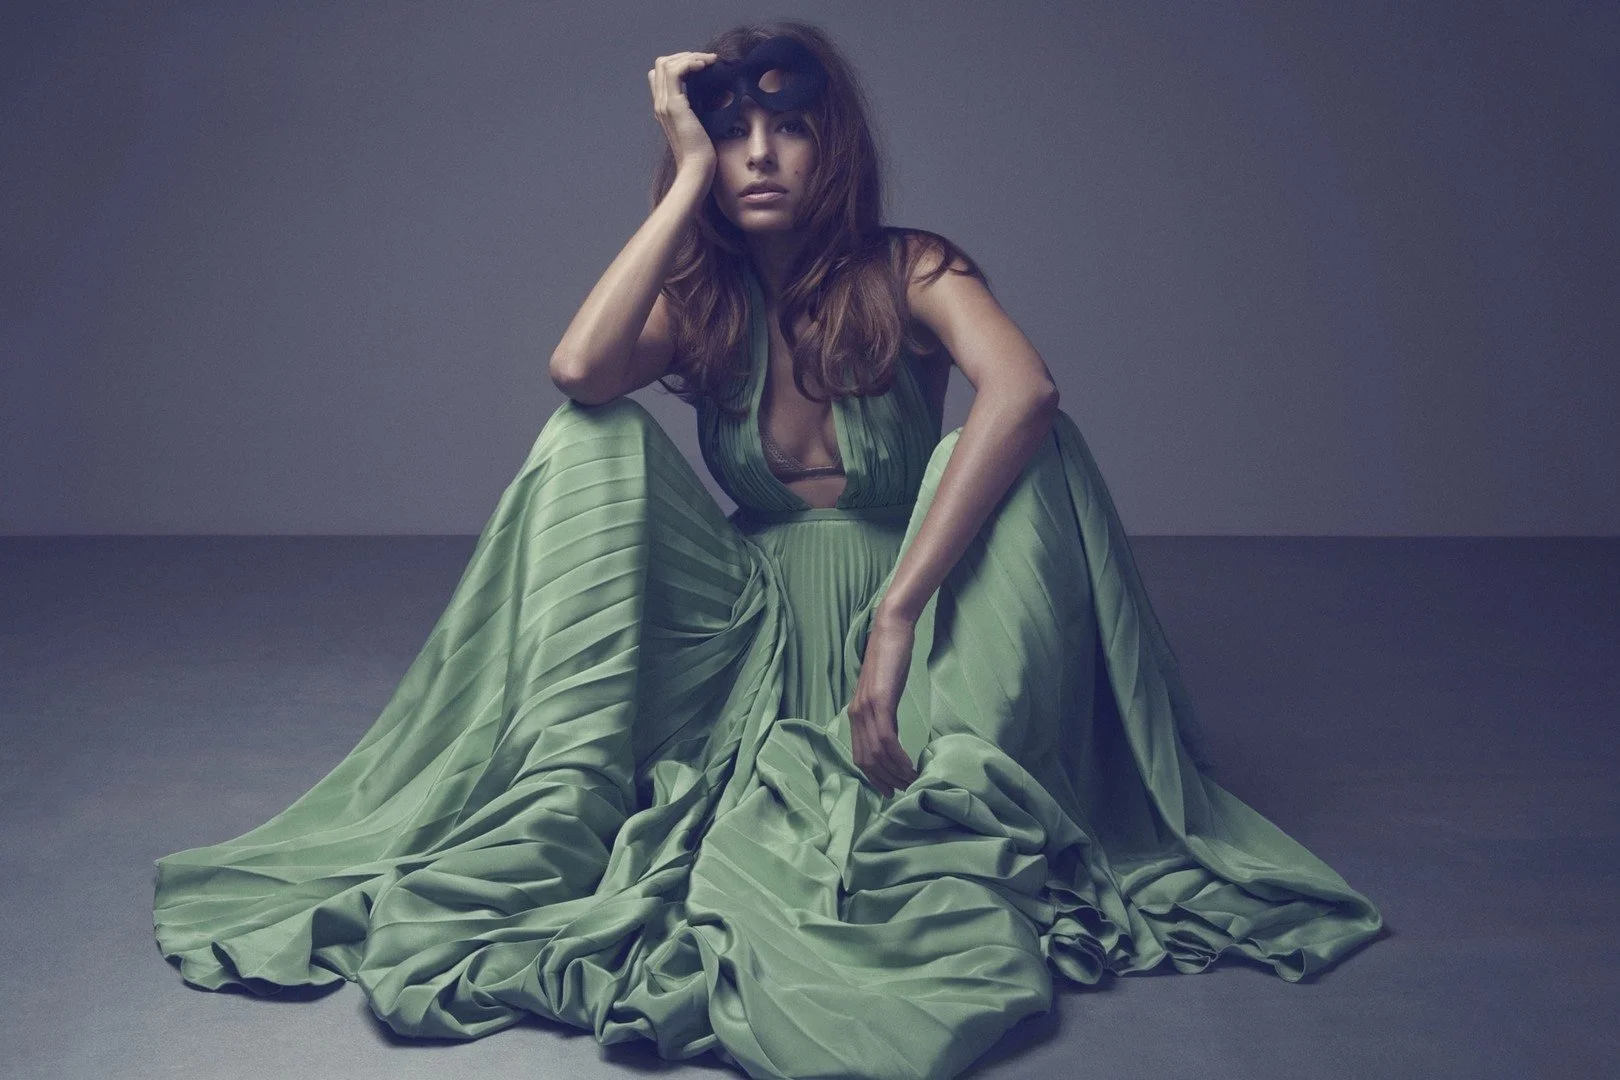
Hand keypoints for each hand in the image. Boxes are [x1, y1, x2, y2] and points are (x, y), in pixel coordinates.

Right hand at [648, 51, 718, 182]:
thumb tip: (715, 95)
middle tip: (708, 62)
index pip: (662, 74)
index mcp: (665, 108)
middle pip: (662, 64)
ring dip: (690, 57)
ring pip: (667, 63)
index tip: (703, 68)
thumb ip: (700, 110)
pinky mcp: (674, 106)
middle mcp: (660, 104)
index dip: (681, 64)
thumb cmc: (703, 154)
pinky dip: (690, 63)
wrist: (697, 170)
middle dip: (686, 56)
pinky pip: (675, 71)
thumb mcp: (701, 126)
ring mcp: (664, 104)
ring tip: (709, 62)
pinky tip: (706, 66)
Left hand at [848, 608, 919, 797]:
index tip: (890, 790)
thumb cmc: (891, 658)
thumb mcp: (885, 692)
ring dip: (895, 772)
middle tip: (904, 791)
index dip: (874, 777)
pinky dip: (899, 757)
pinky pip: (887, 739)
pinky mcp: (879, 701)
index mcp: (855, 714)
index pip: (860, 756)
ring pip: (877, 753)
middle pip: (867, 760)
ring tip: (912, 781)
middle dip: (885, 780)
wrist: (890, 629)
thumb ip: (884, 715)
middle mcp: (855, 714)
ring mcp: (866, 708)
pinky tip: (911, 765)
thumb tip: (891, 739)